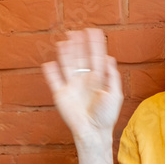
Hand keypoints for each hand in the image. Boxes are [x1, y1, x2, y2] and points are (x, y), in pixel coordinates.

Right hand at [41, 28, 122, 143]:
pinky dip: (50, 72)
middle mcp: (84, 79)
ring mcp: (72, 86)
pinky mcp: (61, 95)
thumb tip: (109, 58)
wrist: (93, 132)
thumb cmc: (107, 116)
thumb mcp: (115, 95)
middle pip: (80, 58)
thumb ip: (112, 77)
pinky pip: (54, 81)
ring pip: (67, 65)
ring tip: (65, 41)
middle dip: (79, 45)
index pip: (96, 57)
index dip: (95, 44)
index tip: (93, 31)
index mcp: (98, 79)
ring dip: (65, 53)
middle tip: (77, 31)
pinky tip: (49, 63)